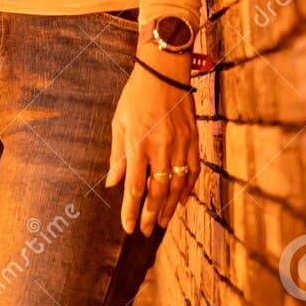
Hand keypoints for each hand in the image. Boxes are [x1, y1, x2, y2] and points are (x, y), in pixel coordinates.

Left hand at [105, 61, 198, 235]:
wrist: (164, 74)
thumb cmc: (136, 97)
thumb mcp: (119, 123)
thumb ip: (117, 156)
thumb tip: (112, 183)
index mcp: (138, 145)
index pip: (134, 187)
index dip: (130, 210)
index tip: (127, 227)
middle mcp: (160, 149)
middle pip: (158, 193)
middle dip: (151, 215)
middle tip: (146, 230)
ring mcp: (180, 146)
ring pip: (178, 186)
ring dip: (170, 207)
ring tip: (163, 222)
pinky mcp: (194, 141)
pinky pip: (193, 171)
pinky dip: (188, 188)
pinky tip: (182, 199)